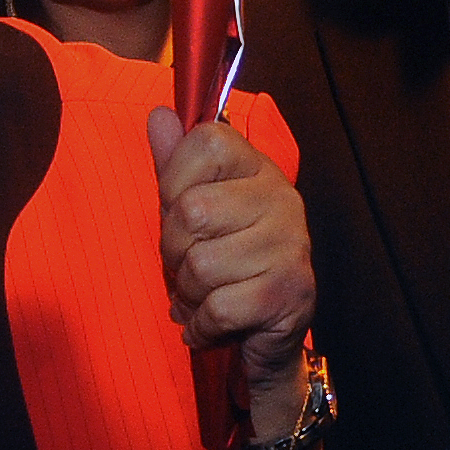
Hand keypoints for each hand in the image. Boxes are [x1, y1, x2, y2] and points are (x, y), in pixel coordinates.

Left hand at [150, 109, 314, 434]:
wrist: (265, 334)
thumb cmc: (223, 261)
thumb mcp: (192, 207)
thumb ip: (175, 163)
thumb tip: (159, 114)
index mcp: (258, 168)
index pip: (205, 143)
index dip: (175, 181)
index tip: (181, 211)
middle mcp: (282, 199)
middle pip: (193, 210)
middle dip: (174, 249)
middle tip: (190, 264)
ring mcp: (291, 247)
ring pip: (202, 264)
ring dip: (188, 292)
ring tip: (204, 295)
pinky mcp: (289, 295)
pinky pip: (219, 307)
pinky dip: (202, 324)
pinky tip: (212, 323)